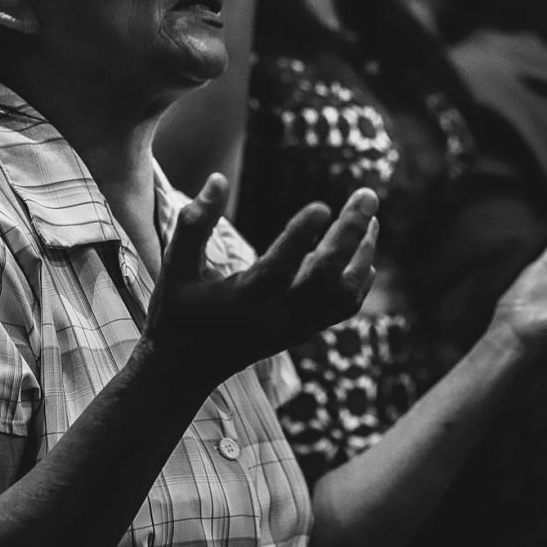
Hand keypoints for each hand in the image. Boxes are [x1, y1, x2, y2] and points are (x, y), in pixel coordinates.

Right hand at [143, 174, 378, 378]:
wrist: (187, 368)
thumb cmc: (178, 309)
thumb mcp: (175, 266)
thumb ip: (194, 223)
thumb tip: (218, 178)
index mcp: (240, 301)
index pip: (277, 268)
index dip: (299, 237)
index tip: (322, 205)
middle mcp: (274, 317)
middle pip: (324, 278)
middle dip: (350, 234)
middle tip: (368, 194)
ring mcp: (294, 327)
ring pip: (343, 295)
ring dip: (363, 254)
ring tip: (371, 216)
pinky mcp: (303, 331)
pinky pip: (343, 307)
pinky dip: (360, 279)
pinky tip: (365, 249)